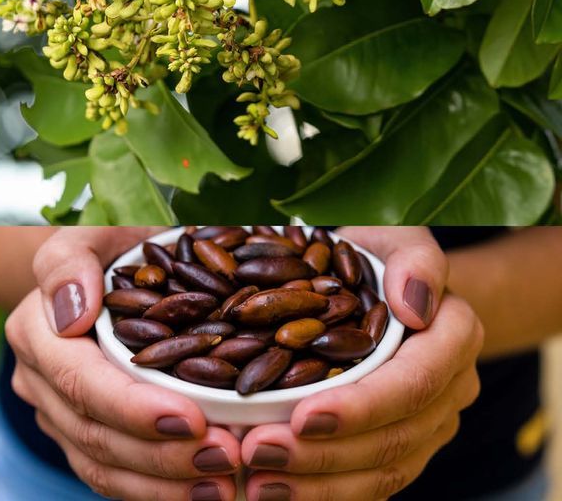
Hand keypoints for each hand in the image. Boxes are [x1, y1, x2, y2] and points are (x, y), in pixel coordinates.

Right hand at [5, 227, 247, 499]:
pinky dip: (158, 492)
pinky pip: (112, 480)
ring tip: (224, 483)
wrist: (112, 277)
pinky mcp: (82, 442)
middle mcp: (37, 381)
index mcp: (36, 331)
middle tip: (228, 456)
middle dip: (161, 453)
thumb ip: (70, 260)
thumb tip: (70, 310)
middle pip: (92, 433)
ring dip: (163, 484)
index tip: (193, 419)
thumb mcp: (95, 234)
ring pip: (101, 467)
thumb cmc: (116, 252)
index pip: (79, 382)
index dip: (133, 408)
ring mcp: (56, 417)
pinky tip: (205, 492)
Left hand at [237, 227, 479, 500]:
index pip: (414, 382)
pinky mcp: (400, 449)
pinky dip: (323, 492)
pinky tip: (273, 491)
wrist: (379, 287)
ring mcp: (428, 426)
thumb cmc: (374, 257)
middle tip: (258, 451)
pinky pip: (370, 484)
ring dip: (319, 484)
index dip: (362, 406)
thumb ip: (414, 257)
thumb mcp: (393, 236)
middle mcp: (449, 390)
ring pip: (383, 471)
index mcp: (454, 337)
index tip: (302, 416)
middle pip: (396, 437)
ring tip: (257, 482)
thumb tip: (415, 303)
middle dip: (325, 453)